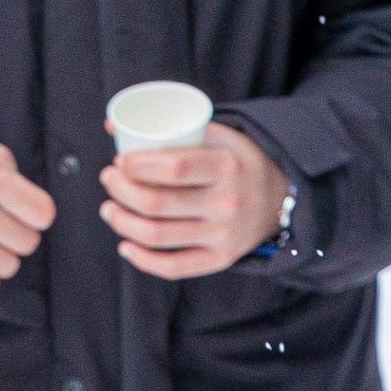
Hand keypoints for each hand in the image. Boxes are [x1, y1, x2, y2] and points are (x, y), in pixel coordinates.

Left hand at [100, 126, 290, 279]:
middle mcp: (226, 203)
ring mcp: (223, 235)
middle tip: (109, 180)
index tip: (119, 161)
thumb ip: (174, 128)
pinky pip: (175, 267)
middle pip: (158, 203)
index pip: (174, 168)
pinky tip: (126, 246)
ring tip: (109, 209)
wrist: (281, 199)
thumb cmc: (237, 162)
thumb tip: (112, 124)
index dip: (139, 166)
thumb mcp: (220, 136)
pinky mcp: (220, 260)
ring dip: (123, 223)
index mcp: (227, 167)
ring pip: (158, 235)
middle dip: (122, 191)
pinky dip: (143, 260)